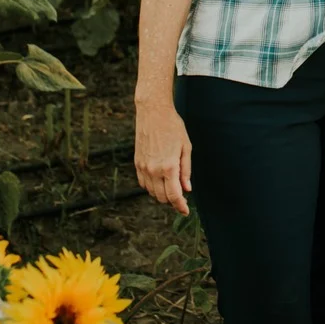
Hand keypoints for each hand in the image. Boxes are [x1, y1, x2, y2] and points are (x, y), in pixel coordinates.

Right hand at [134, 100, 192, 215]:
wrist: (153, 112)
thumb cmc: (173, 127)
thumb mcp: (185, 147)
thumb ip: (186, 170)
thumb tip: (187, 189)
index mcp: (168, 166)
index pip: (174, 195)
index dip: (180, 206)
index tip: (185, 211)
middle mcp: (154, 170)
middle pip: (162, 197)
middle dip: (172, 201)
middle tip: (181, 197)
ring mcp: (143, 167)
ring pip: (151, 192)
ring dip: (161, 194)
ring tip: (171, 188)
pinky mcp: (137, 163)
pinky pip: (143, 183)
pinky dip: (151, 187)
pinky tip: (159, 181)